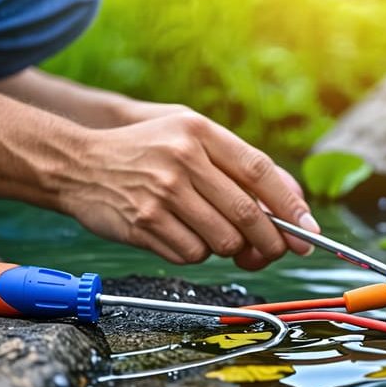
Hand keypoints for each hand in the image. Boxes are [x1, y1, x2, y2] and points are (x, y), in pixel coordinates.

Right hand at [61, 110, 318, 269]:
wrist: (77, 165)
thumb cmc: (144, 153)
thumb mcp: (188, 137)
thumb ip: (237, 164)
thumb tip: (290, 205)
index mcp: (199, 131)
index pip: (260, 170)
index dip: (291, 204)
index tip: (309, 230)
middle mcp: (183, 159)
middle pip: (248, 214)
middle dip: (270, 241)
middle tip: (275, 251)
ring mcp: (162, 193)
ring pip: (224, 240)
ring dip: (230, 248)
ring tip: (215, 234)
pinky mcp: (145, 223)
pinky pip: (192, 254)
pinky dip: (197, 253)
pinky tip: (182, 235)